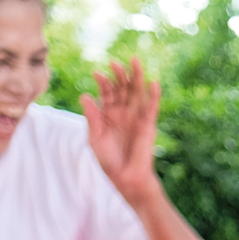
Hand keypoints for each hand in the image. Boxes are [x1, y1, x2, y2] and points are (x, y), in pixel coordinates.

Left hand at [83, 58, 163, 202]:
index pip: (107, 92)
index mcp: (108, 114)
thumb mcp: (95, 138)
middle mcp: (123, 112)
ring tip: (134, 61)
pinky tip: (153, 83)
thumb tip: (84, 95)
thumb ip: (92, 118)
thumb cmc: (109, 161)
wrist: (126, 178)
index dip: (102, 82)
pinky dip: (154, 95)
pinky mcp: (148, 125)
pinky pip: (152, 107)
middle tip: (114, 62)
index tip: (96, 74)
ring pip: (137, 93)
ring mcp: (136, 117)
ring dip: (136, 77)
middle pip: (123, 88)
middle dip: (119, 75)